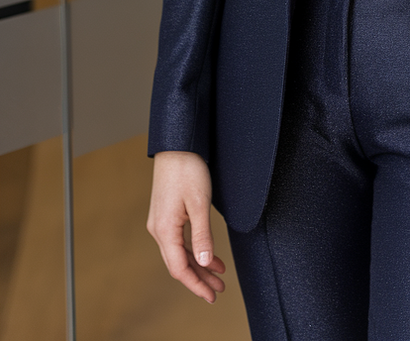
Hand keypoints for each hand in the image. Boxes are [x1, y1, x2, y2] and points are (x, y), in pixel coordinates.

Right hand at [147, 151, 225, 303]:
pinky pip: (179, 240)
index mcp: (164, 230)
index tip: (211, 295)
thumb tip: (203, 263)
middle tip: (218, 290)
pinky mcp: (166, 214)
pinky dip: (195, 250)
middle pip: (179, 264)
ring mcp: (161, 222)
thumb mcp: (199, 204)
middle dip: (199, 278)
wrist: (177, 145)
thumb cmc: (187, 170)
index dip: (196, 285)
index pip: (179, 268)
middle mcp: (158, 229)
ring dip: (199, 265)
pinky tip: (209, 255)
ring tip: (219, 275)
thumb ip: (202, 236)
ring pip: (180, 253)